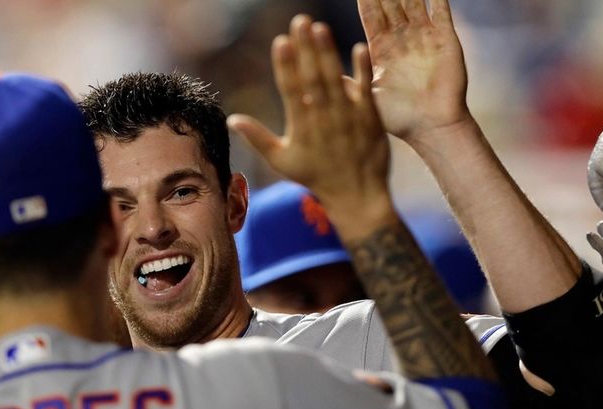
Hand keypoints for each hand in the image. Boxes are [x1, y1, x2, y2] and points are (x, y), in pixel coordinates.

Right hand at [227, 15, 389, 206]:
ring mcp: (348, 115)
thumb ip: (257, 138)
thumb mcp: (282, 161)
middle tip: (300, 21)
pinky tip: (359, 47)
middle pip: (312, 76)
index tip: (280, 41)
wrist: (357, 194)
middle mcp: (324, 117)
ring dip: (328, 52)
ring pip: (336, 78)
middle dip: (306, 48)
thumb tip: (232, 119)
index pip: (291, 89)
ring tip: (320, 28)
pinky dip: (363, 70)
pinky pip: (367, 89)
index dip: (285, 65)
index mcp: (302, 125)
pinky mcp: (370, 116)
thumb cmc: (316, 176)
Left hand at [358, 0, 469, 142]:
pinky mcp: (446, 40)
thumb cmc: (397, 118)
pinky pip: (441, 11)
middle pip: (391, 4)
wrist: (431, 127)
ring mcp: (425, 38)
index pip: (372, 16)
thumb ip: (346, 81)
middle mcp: (403, 40)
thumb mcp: (365, 97)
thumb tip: (312, 76)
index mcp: (381, 51)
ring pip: (414, 2)